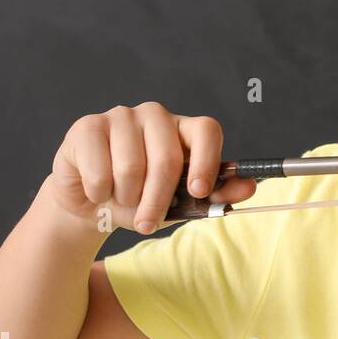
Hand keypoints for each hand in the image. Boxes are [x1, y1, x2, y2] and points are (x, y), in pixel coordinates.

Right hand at [48, 102, 257, 233]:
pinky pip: (99, 170)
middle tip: (148, 223)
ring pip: (131, 167)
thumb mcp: (180, 203)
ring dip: (126, 198)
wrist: (92, 204)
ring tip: (121, 200)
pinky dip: (100, 193)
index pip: (207, 130)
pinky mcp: (88, 127)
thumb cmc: (141, 200)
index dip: (207, 161)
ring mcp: (121, 117)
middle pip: (168, 158)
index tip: (199, 192)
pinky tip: (98, 191)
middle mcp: (155, 116)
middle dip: (159, 200)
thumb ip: (215, 195)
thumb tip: (249, 187)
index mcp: (183, 129)